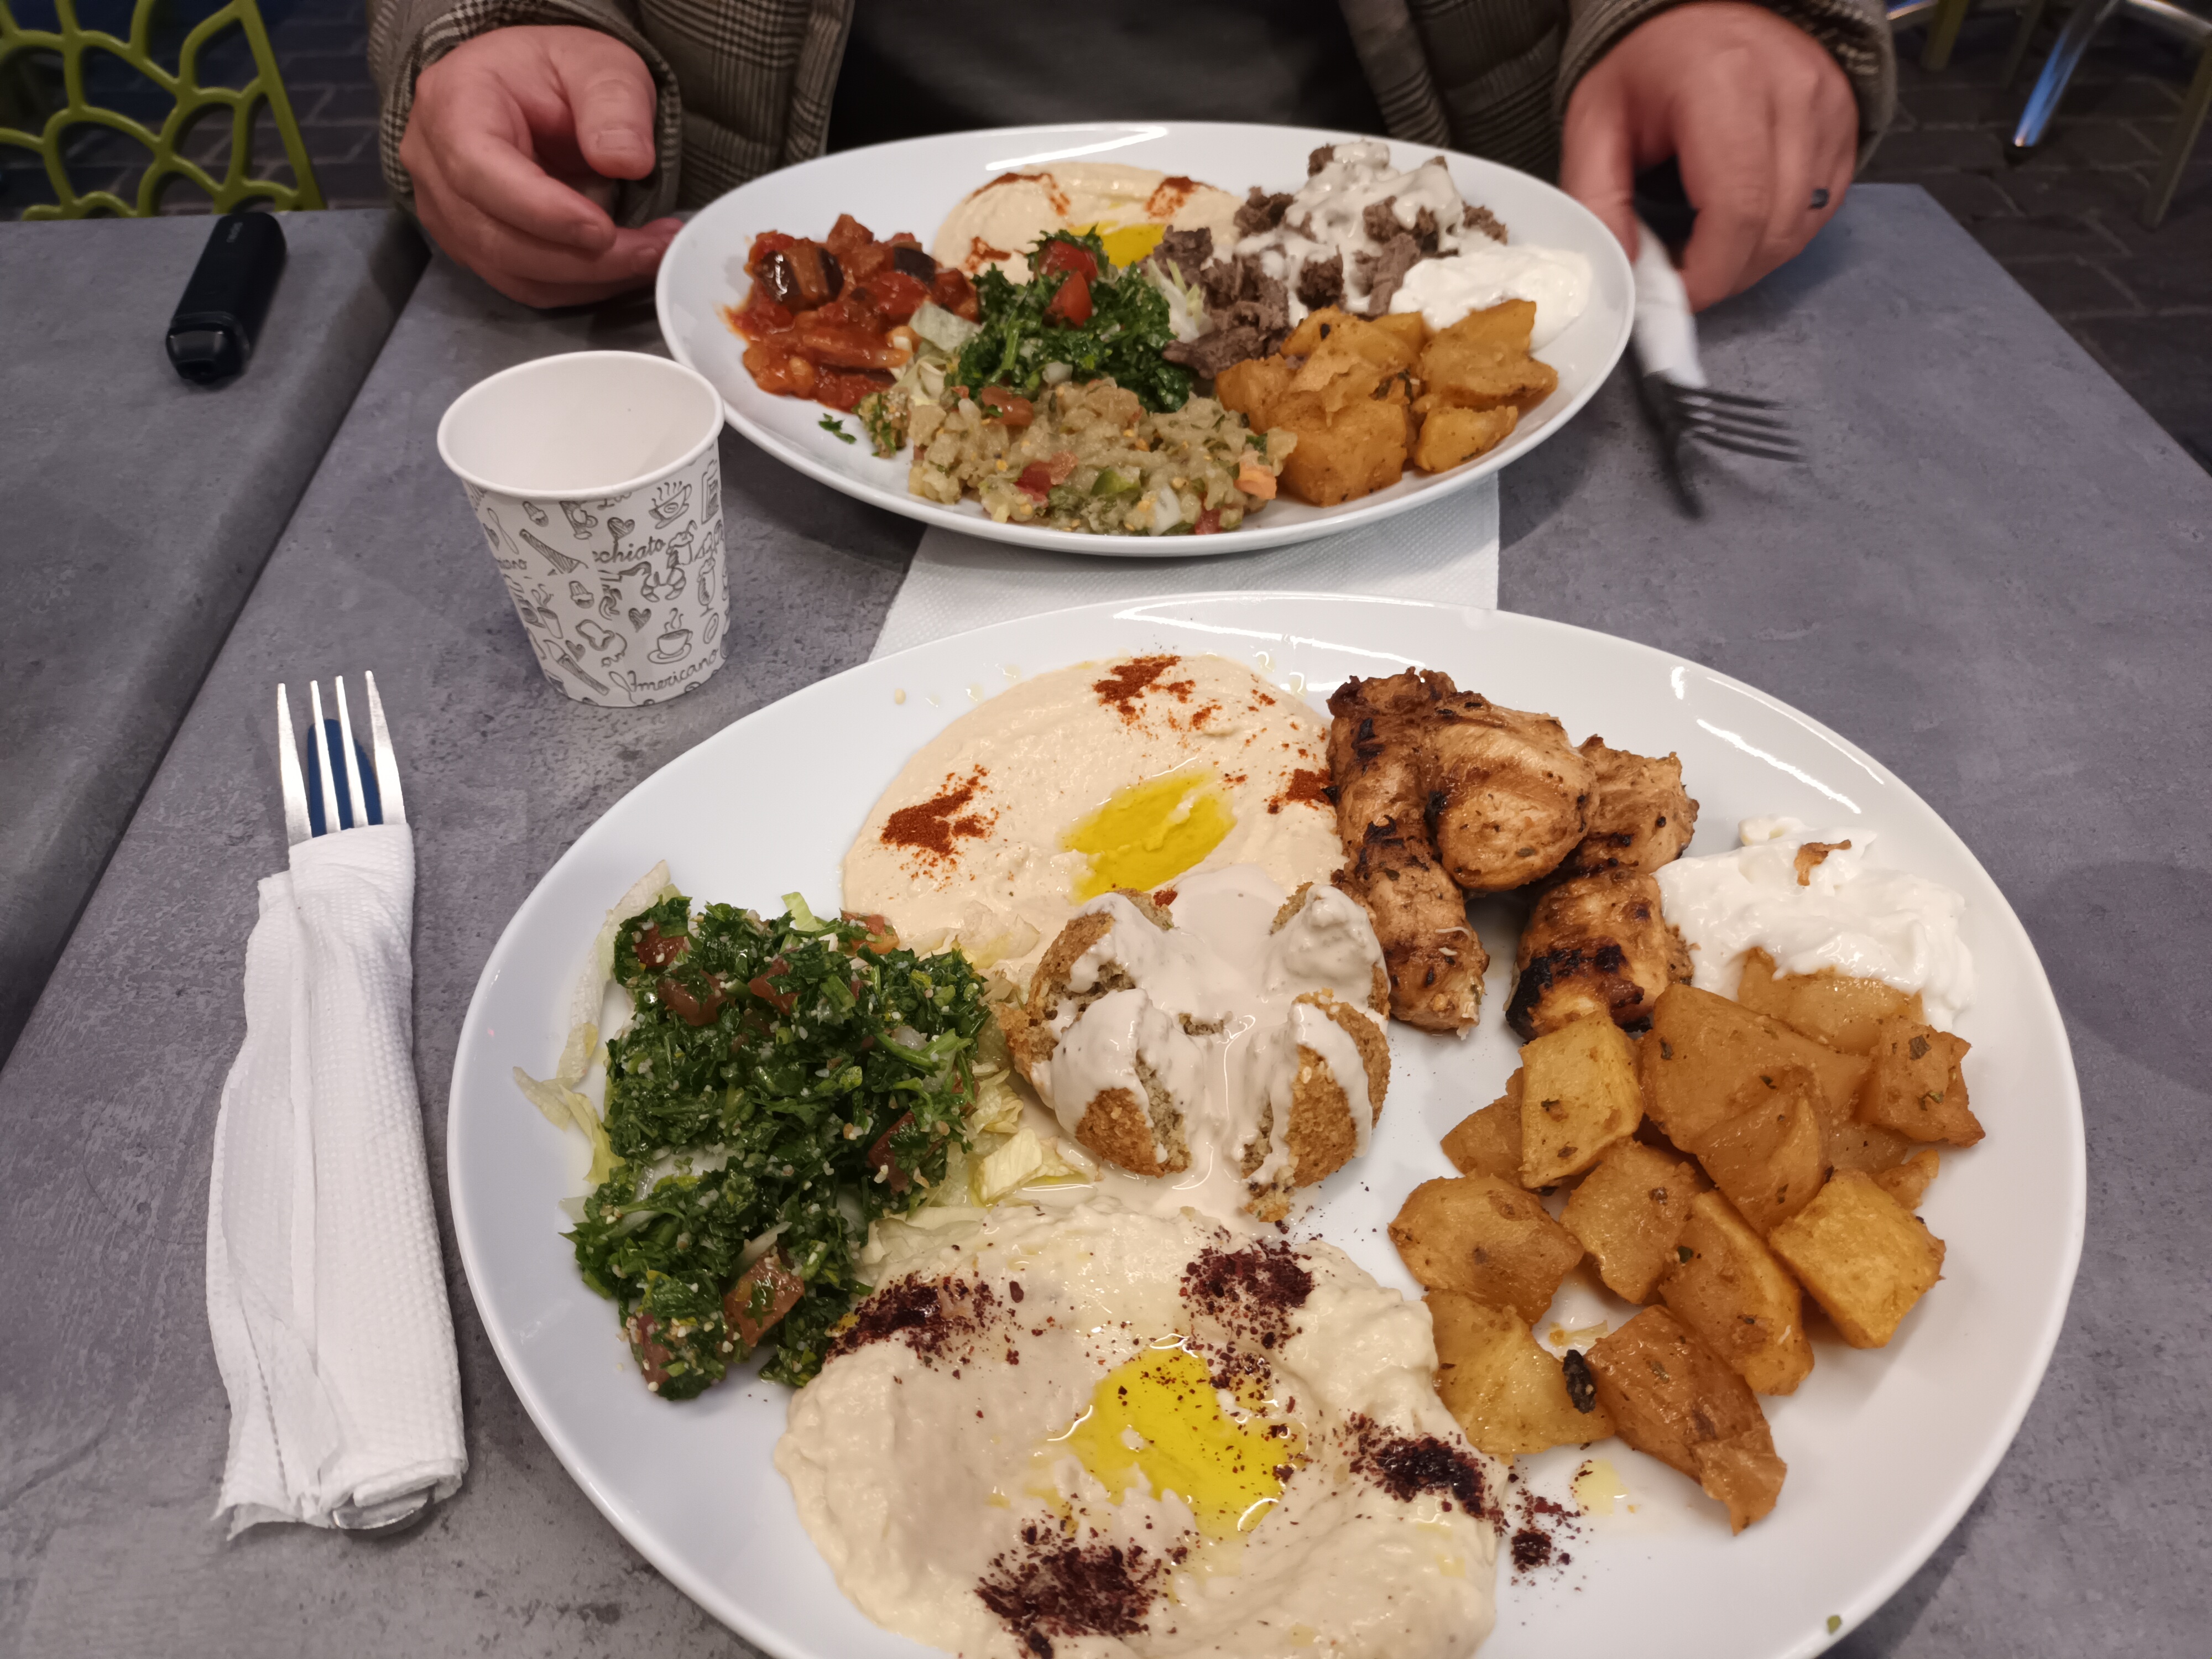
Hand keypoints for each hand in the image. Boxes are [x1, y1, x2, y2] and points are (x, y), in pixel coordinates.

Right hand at [400, 25, 683, 307]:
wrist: (528, 89)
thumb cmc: (554, 70)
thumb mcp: (598, 63)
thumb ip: (614, 104)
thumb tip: (628, 161)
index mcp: (452, 103)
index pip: (480, 172)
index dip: (543, 212)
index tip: (605, 230)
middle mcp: (434, 163)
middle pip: (496, 238)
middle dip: (581, 259)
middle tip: (651, 252)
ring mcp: (445, 211)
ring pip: (511, 273)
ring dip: (586, 279)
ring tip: (648, 257)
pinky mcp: (470, 245)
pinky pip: (522, 284)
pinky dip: (577, 285)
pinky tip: (621, 267)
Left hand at [1561, 2, 1856, 310]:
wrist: (1707, 7)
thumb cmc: (1652, 61)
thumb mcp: (1597, 120)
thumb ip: (1597, 199)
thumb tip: (1617, 272)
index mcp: (1723, 83)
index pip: (1735, 210)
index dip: (1706, 273)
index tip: (1673, 294)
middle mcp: (1789, 92)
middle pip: (1773, 228)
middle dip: (1725, 274)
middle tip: (1682, 276)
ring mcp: (1826, 108)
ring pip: (1800, 227)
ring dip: (1752, 260)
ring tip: (1707, 248)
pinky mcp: (1845, 124)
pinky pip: (1820, 209)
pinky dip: (1779, 234)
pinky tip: (1742, 223)